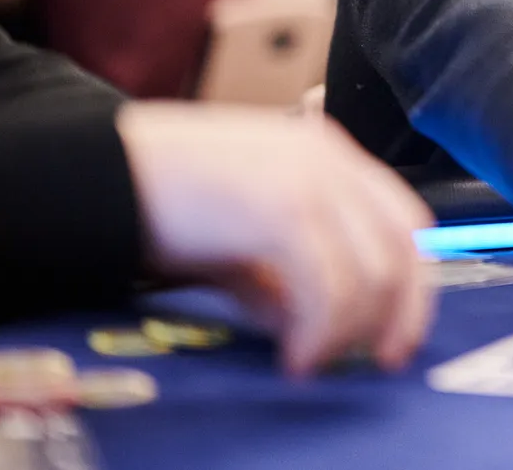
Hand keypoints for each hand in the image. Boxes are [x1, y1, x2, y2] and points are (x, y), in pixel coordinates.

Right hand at [116, 103, 435, 376]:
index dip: (412, 283)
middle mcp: (330, 158)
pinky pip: (331, 286)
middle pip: (404, 246)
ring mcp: (311, 179)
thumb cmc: (161, 194)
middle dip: (400, 313)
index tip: (396, 332)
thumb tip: (304, 324)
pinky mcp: (283, 208)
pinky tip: (295, 355)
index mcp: (327, 152)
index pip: (404, 220)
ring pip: (374, 272)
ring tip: (311, 359)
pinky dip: (322, 332)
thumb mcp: (238, 234)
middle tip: (375, 358)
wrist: (100, 168)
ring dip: (350, 331)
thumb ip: (279, 273)